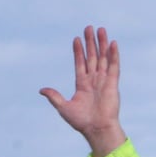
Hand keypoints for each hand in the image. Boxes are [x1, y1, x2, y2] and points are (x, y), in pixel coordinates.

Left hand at [40, 25, 128, 156]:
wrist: (96, 129)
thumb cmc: (81, 121)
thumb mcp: (63, 107)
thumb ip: (54, 97)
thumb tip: (41, 90)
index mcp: (82, 85)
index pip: (80, 63)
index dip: (78, 51)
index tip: (76, 39)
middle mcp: (93, 80)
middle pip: (92, 57)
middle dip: (90, 43)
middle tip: (88, 28)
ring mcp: (104, 81)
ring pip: (103, 58)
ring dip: (101, 44)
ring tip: (100, 30)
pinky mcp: (113, 83)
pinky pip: (113, 66)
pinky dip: (113, 55)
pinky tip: (112, 43)